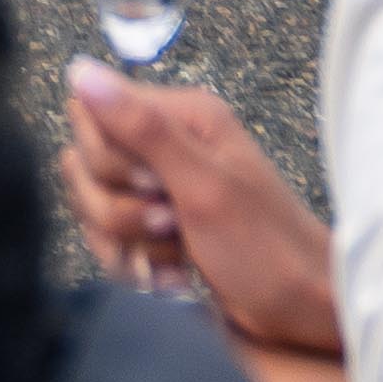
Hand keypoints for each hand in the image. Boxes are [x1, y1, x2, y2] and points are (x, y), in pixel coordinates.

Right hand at [56, 72, 350, 357]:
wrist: (302, 312)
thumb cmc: (267, 248)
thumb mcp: (203, 187)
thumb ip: (140, 129)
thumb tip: (80, 69)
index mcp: (181, 117)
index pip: (89, 115)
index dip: (108, 159)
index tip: (155, 187)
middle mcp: (165, 145)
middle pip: (84, 166)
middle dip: (118, 211)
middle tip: (172, 225)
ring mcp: (159, 189)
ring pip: (93, 208)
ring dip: (129, 244)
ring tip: (179, 256)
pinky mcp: (155, 229)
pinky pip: (109, 241)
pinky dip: (136, 266)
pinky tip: (173, 279)